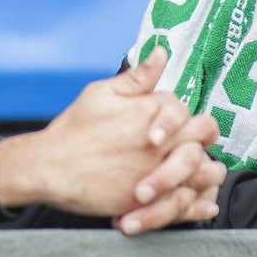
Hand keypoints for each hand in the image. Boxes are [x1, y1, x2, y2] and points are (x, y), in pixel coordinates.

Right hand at [0, 48, 222, 232]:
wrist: (51, 168)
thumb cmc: (74, 130)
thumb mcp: (103, 93)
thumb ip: (138, 76)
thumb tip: (161, 52)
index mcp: (150, 112)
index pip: (188, 110)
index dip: (182, 118)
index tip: (167, 124)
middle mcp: (159, 143)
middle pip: (205, 135)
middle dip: (201, 137)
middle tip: (189, 144)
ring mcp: (156, 172)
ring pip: (205, 170)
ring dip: (204, 169)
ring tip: (194, 171)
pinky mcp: (150, 202)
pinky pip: (188, 203)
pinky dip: (196, 203)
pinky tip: (193, 200)